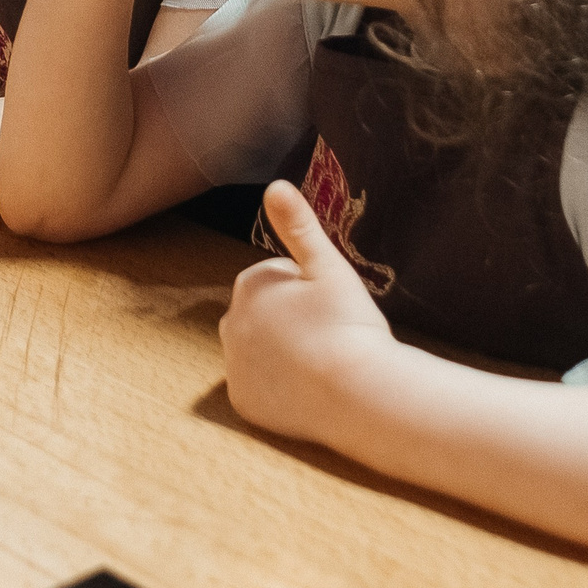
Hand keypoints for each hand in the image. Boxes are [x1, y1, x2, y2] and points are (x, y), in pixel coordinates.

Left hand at [221, 180, 402, 443]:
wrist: (358, 393)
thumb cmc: (348, 325)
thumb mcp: (328, 267)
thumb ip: (298, 226)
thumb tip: (274, 185)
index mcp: (249, 285)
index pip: (278, 281)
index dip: (310, 292)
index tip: (331, 308)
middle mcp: (229, 324)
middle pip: (264, 316)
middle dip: (290, 322)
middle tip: (329, 337)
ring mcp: (234, 366)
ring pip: (259, 352)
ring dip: (282, 355)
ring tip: (321, 364)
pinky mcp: (244, 403)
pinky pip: (260, 390)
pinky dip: (278, 391)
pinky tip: (307, 392)